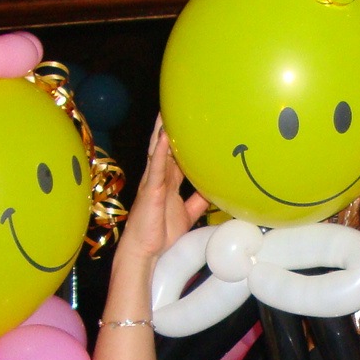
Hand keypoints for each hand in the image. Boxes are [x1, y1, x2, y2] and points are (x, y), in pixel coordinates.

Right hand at [117, 121, 210, 264]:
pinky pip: (156, 168)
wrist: (146, 251)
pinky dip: (159, 152)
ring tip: (166, 112)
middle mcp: (159, 178)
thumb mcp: (187, 213)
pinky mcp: (151, 190)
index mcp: (168, 183)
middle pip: (165, 148)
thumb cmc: (162, 232)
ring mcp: (153, 182)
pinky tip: (164, 138)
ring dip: (162, 132)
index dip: (181, 141)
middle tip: (175, 108)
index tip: (188, 124)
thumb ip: (198, 201)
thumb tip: (214, 190)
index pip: (176, 156)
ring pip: (158, 152)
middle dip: (168, 129)